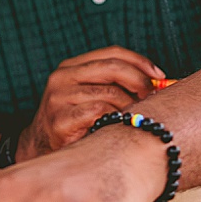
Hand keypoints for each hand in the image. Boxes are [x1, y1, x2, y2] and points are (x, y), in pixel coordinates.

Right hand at [18, 46, 162, 160]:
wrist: (41, 148)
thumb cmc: (74, 122)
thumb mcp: (89, 95)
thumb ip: (114, 85)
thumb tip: (157, 83)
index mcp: (71, 66)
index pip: (111, 53)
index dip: (139, 61)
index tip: (159, 76)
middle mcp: (62, 77)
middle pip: (112, 68)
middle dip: (139, 81)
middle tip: (152, 97)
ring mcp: (59, 97)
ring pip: (110, 93)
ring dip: (129, 106)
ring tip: (132, 117)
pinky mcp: (60, 119)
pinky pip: (100, 112)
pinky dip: (114, 118)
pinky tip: (116, 126)